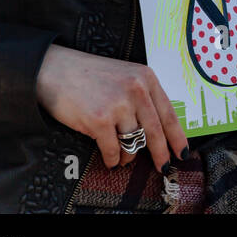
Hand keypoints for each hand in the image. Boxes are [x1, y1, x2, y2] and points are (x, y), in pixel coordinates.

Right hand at [36, 45, 188, 171]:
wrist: (55, 70)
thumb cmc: (88, 76)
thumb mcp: (125, 76)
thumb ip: (142, 97)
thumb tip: (158, 129)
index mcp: (146, 78)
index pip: (169, 113)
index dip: (177, 136)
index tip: (182, 151)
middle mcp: (136, 90)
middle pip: (156, 132)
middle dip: (160, 154)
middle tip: (162, 167)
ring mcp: (118, 105)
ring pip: (134, 143)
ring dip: (129, 156)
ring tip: (123, 158)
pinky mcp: (99, 120)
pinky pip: (113, 150)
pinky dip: (112, 159)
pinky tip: (111, 159)